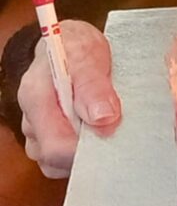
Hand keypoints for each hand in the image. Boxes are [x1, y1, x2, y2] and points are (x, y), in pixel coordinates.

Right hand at [17, 19, 121, 178]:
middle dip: (88, 150)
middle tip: (115, 128)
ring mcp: (37, 132)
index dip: (84, 149)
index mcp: (35, 97)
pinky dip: (83, 150)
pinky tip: (98, 130)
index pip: (54, 145)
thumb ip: (93, 86)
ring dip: (86, 150)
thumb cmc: (76, 46)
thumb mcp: (88, 55)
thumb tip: (103, 120)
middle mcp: (31, 121)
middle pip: (55, 158)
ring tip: (106, 123)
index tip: (111, 134)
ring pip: (60, 162)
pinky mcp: (49, 137)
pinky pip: (64, 159)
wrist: (69, 43)